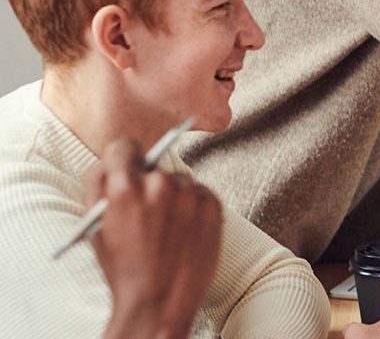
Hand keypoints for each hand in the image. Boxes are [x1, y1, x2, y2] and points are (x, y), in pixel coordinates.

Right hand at [86, 140, 221, 338]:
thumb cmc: (123, 268)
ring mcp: (189, 194)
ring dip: (174, 197)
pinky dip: (195, 207)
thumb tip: (109, 161)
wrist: (160, 302)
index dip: (123, 158)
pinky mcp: (214, 205)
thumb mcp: (95, 227)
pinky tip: (185, 231)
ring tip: (168, 229)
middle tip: (148, 215)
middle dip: (149, 185)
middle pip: (154, 168)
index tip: (128, 167)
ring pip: (180, 181)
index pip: (124, 147)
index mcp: (124, 188)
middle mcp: (159, 184)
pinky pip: (202, 193)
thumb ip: (97, 187)